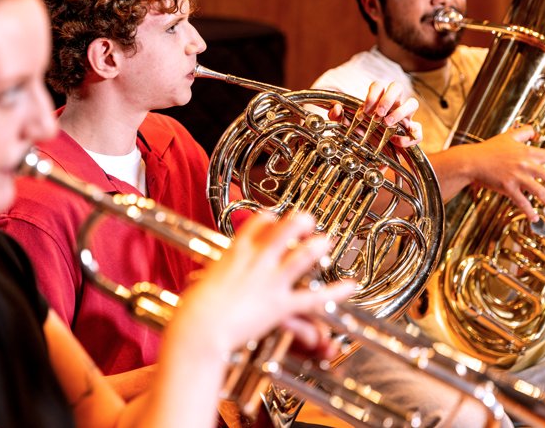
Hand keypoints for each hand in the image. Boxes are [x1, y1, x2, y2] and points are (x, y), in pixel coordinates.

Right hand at [170, 213, 354, 357]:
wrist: (200, 327)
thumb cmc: (194, 310)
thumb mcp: (203, 283)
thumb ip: (213, 277)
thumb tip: (207, 278)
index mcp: (235, 252)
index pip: (257, 223)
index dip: (269, 218)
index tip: (274, 217)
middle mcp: (256, 261)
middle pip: (285, 230)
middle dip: (300, 221)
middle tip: (308, 220)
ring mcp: (271, 282)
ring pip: (303, 256)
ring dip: (318, 246)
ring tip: (327, 241)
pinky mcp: (280, 305)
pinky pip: (315, 298)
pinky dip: (337, 292)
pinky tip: (351, 285)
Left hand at [328, 81, 421, 147]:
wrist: (369, 157)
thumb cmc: (360, 136)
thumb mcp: (345, 127)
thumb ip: (336, 117)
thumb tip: (336, 108)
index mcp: (377, 101)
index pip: (378, 86)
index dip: (372, 94)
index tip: (365, 110)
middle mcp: (392, 106)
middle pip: (397, 87)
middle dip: (388, 99)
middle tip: (378, 114)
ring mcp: (404, 118)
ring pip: (412, 103)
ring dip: (400, 112)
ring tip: (387, 124)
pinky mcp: (411, 133)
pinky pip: (418, 131)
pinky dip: (409, 136)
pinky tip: (396, 141)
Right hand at [460, 125, 544, 220]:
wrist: (470, 161)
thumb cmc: (487, 150)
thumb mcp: (507, 136)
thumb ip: (525, 132)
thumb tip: (535, 132)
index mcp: (527, 152)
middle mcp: (525, 165)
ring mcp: (517, 177)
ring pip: (540, 191)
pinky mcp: (508, 187)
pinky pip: (522, 202)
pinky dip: (529, 211)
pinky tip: (534, 216)